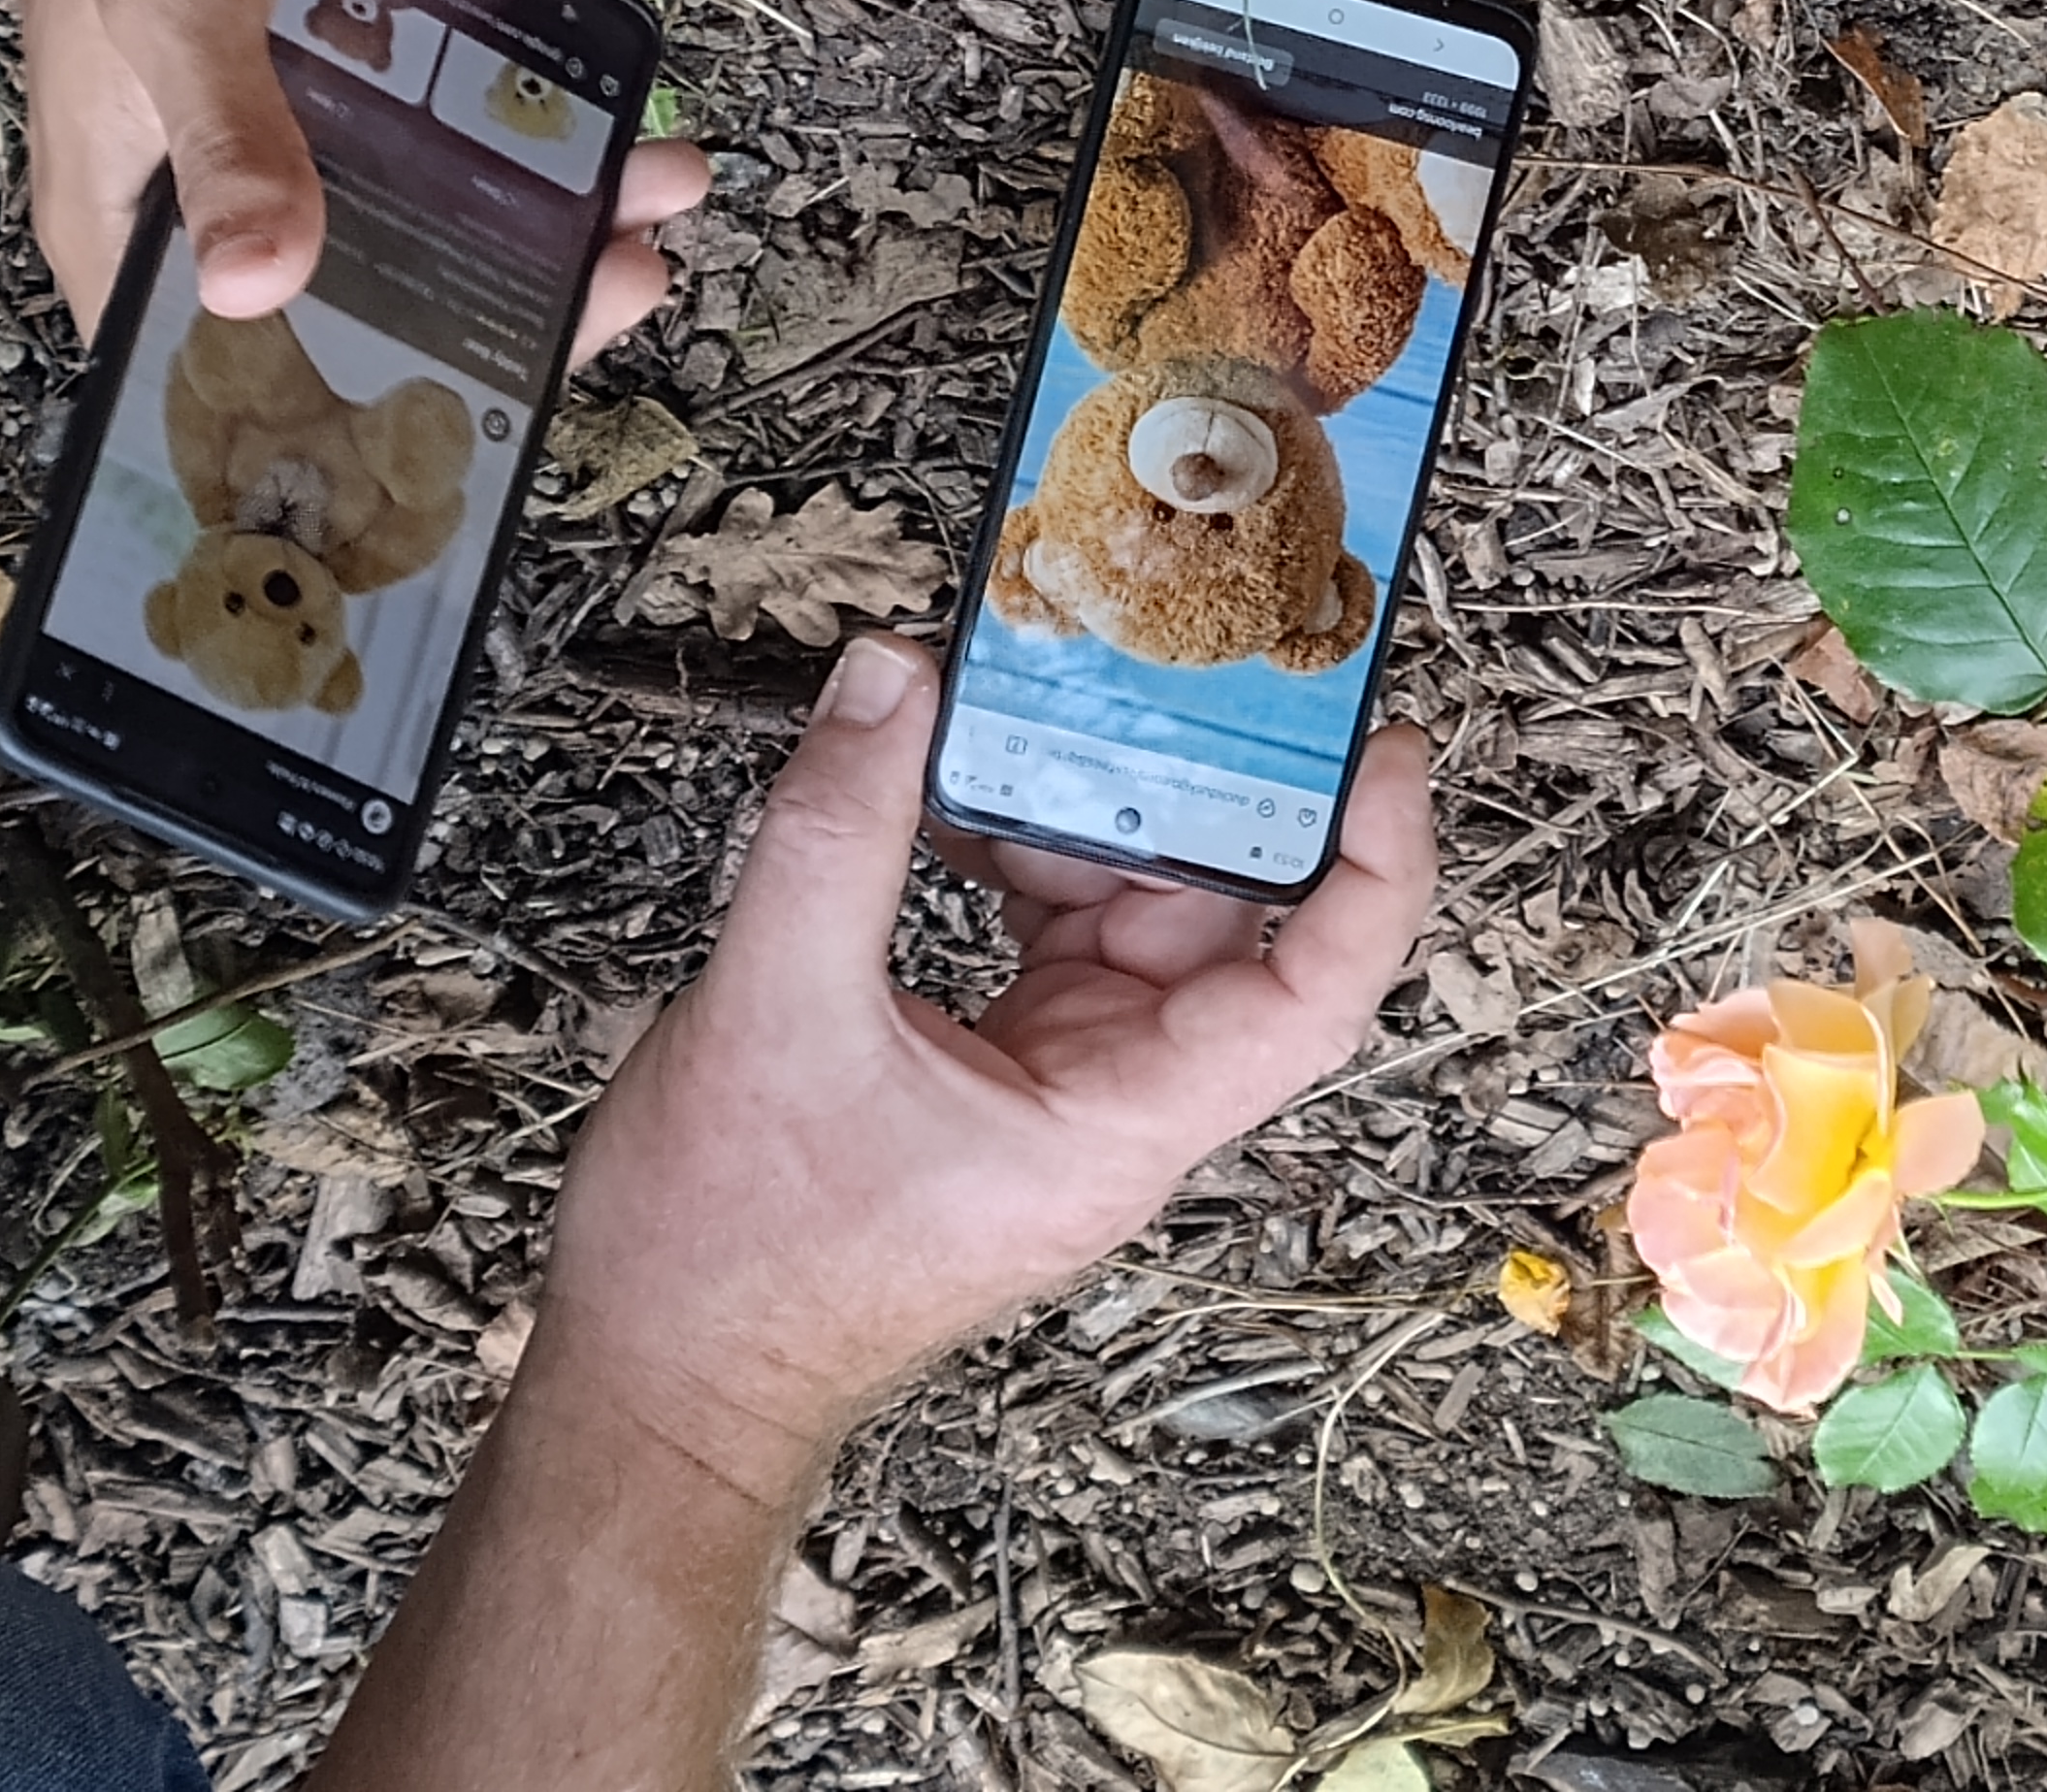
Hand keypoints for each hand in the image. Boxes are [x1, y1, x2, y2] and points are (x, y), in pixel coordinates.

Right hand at [0, 0, 702, 344]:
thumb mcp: (179, 5)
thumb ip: (229, 141)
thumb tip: (262, 286)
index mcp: (148, 233)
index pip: (281, 364)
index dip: (407, 384)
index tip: (536, 357)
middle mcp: (226, 192)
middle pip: (397, 284)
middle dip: (534, 275)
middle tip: (640, 247)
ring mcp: (298, 114)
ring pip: (449, 177)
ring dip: (567, 165)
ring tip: (662, 152)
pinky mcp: (351, 35)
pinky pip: (456, 50)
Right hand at [531, 639, 1430, 1492]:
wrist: (660, 1381)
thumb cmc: (734, 1270)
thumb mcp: (775, 1009)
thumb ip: (840, 827)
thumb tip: (893, 678)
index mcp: (1120, 1123)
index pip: (1316, 988)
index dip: (1375, 861)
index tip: (1385, 748)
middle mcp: (1117, 1103)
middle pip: (1217, 917)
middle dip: (1188, 784)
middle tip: (1162, 665)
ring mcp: (1063, 1085)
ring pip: (1125, 911)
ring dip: (1077, 809)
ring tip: (1019, 705)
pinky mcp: (1002, 1069)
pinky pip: (1047, 932)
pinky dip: (1010, 852)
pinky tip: (941, 791)